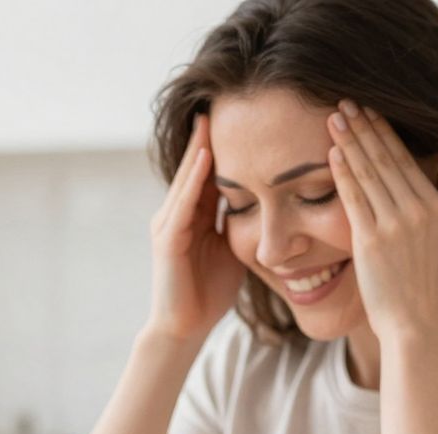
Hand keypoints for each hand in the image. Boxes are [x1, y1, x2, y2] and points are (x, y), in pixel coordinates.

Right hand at [146, 113, 247, 344]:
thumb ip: (242, 224)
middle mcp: (176, 214)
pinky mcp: (168, 241)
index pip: (209, 172)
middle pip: (195, 167)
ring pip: (187, 179)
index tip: (242, 117)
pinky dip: (195, 180)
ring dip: (200, 149)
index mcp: (193, 216)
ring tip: (212, 119)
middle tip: (223, 101)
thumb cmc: (209, 293)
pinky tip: (208, 158)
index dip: (224, 145)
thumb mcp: (233, 250)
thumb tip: (269, 204)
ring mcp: (169, 226)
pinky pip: (183, 204)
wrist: (185, 328)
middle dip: (207, 136)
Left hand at [327, 102, 437, 340]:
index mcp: (435, 206)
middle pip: (384, 158)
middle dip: (363, 127)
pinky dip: (343, 173)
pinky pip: (353, 199)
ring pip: (368, 173)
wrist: (416, 324)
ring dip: (349, 142)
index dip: (385, 132)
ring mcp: (393, 225)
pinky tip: (333, 152)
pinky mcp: (370, 241)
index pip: (405, 159)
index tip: (370, 110)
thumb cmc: (432, 286)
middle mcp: (416, 211)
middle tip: (345, 101)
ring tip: (334, 118)